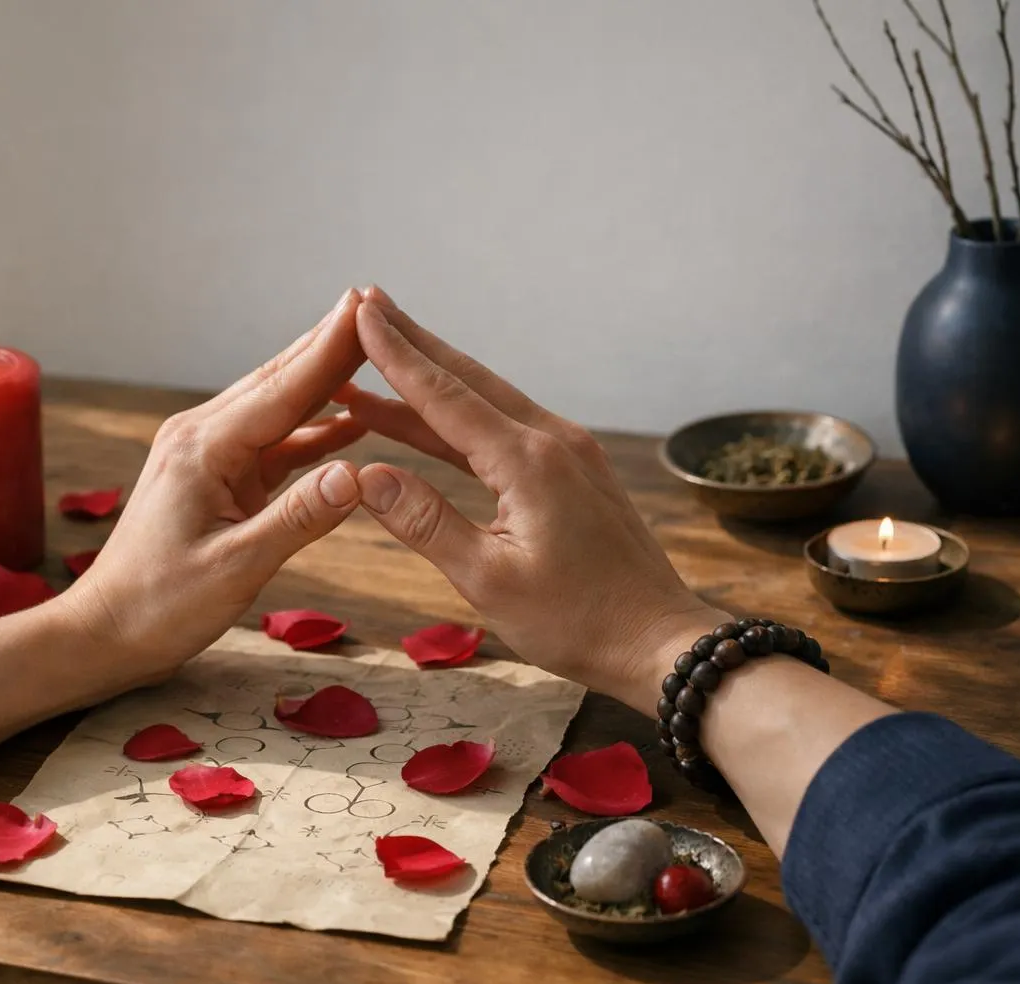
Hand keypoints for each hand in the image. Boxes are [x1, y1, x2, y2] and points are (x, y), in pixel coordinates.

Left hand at [68, 289, 368, 678]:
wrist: (108, 633)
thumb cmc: (159, 606)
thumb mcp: (234, 569)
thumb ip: (297, 519)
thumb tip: (357, 476)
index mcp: (204, 448)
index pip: (283, 389)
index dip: (329, 348)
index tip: (365, 306)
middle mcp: (203, 437)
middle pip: (281, 381)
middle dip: (330, 344)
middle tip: (378, 306)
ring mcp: (210, 455)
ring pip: (281, 407)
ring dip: (326, 380)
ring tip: (375, 349)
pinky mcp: (220, 477)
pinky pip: (277, 442)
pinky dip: (316, 429)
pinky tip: (353, 420)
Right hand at [343, 287, 721, 706]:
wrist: (659, 642)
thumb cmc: (579, 622)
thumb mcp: (489, 581)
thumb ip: (426, 523)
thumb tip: (365, 477)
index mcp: (528, 461)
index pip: (444, 395)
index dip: (396, 354)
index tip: (360, 310)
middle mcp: (551, 440)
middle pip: (467, 380)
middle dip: (413, 343)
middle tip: (366, 305)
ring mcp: (567, 452)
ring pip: (486, 401)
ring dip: (431, 381)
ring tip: (378, 358)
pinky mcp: (573, 472)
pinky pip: (504, 428)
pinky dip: (458, 419)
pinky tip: (427, 419)